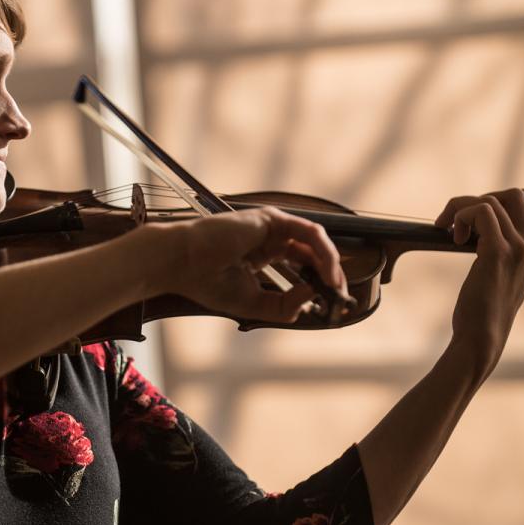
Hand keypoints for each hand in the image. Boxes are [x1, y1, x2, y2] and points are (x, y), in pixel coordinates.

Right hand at [163, 207, 345, 323]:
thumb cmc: (208, 282)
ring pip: (315, 242)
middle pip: (313, 254)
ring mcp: (271, 227)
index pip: (302, 266)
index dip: (319, 284)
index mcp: (263, 257)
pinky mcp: (272, 219)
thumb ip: (285, 305)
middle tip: (340, 299)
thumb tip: (313, 296)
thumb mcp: (254, 304)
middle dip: (331, 276)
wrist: (183, 264)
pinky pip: (308, 232)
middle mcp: (270, 239)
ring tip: (336, 288)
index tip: (332, 305)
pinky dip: (323, 253)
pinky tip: (326, 274)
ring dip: (331, 266)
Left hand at [434, 188, 523, 378]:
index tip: (503, 205)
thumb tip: (482, 229)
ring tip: (451, 231)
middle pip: (518, 194)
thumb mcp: (503, 277)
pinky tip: (452, 236)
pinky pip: (480, 211)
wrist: (480, 338)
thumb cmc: (484, 312)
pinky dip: (459, 215)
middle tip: (464, 220)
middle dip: (484, 197)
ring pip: (491, 201)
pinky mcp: (497, 252)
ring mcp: (517, 249)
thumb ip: (504, 254)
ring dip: (462, 208)